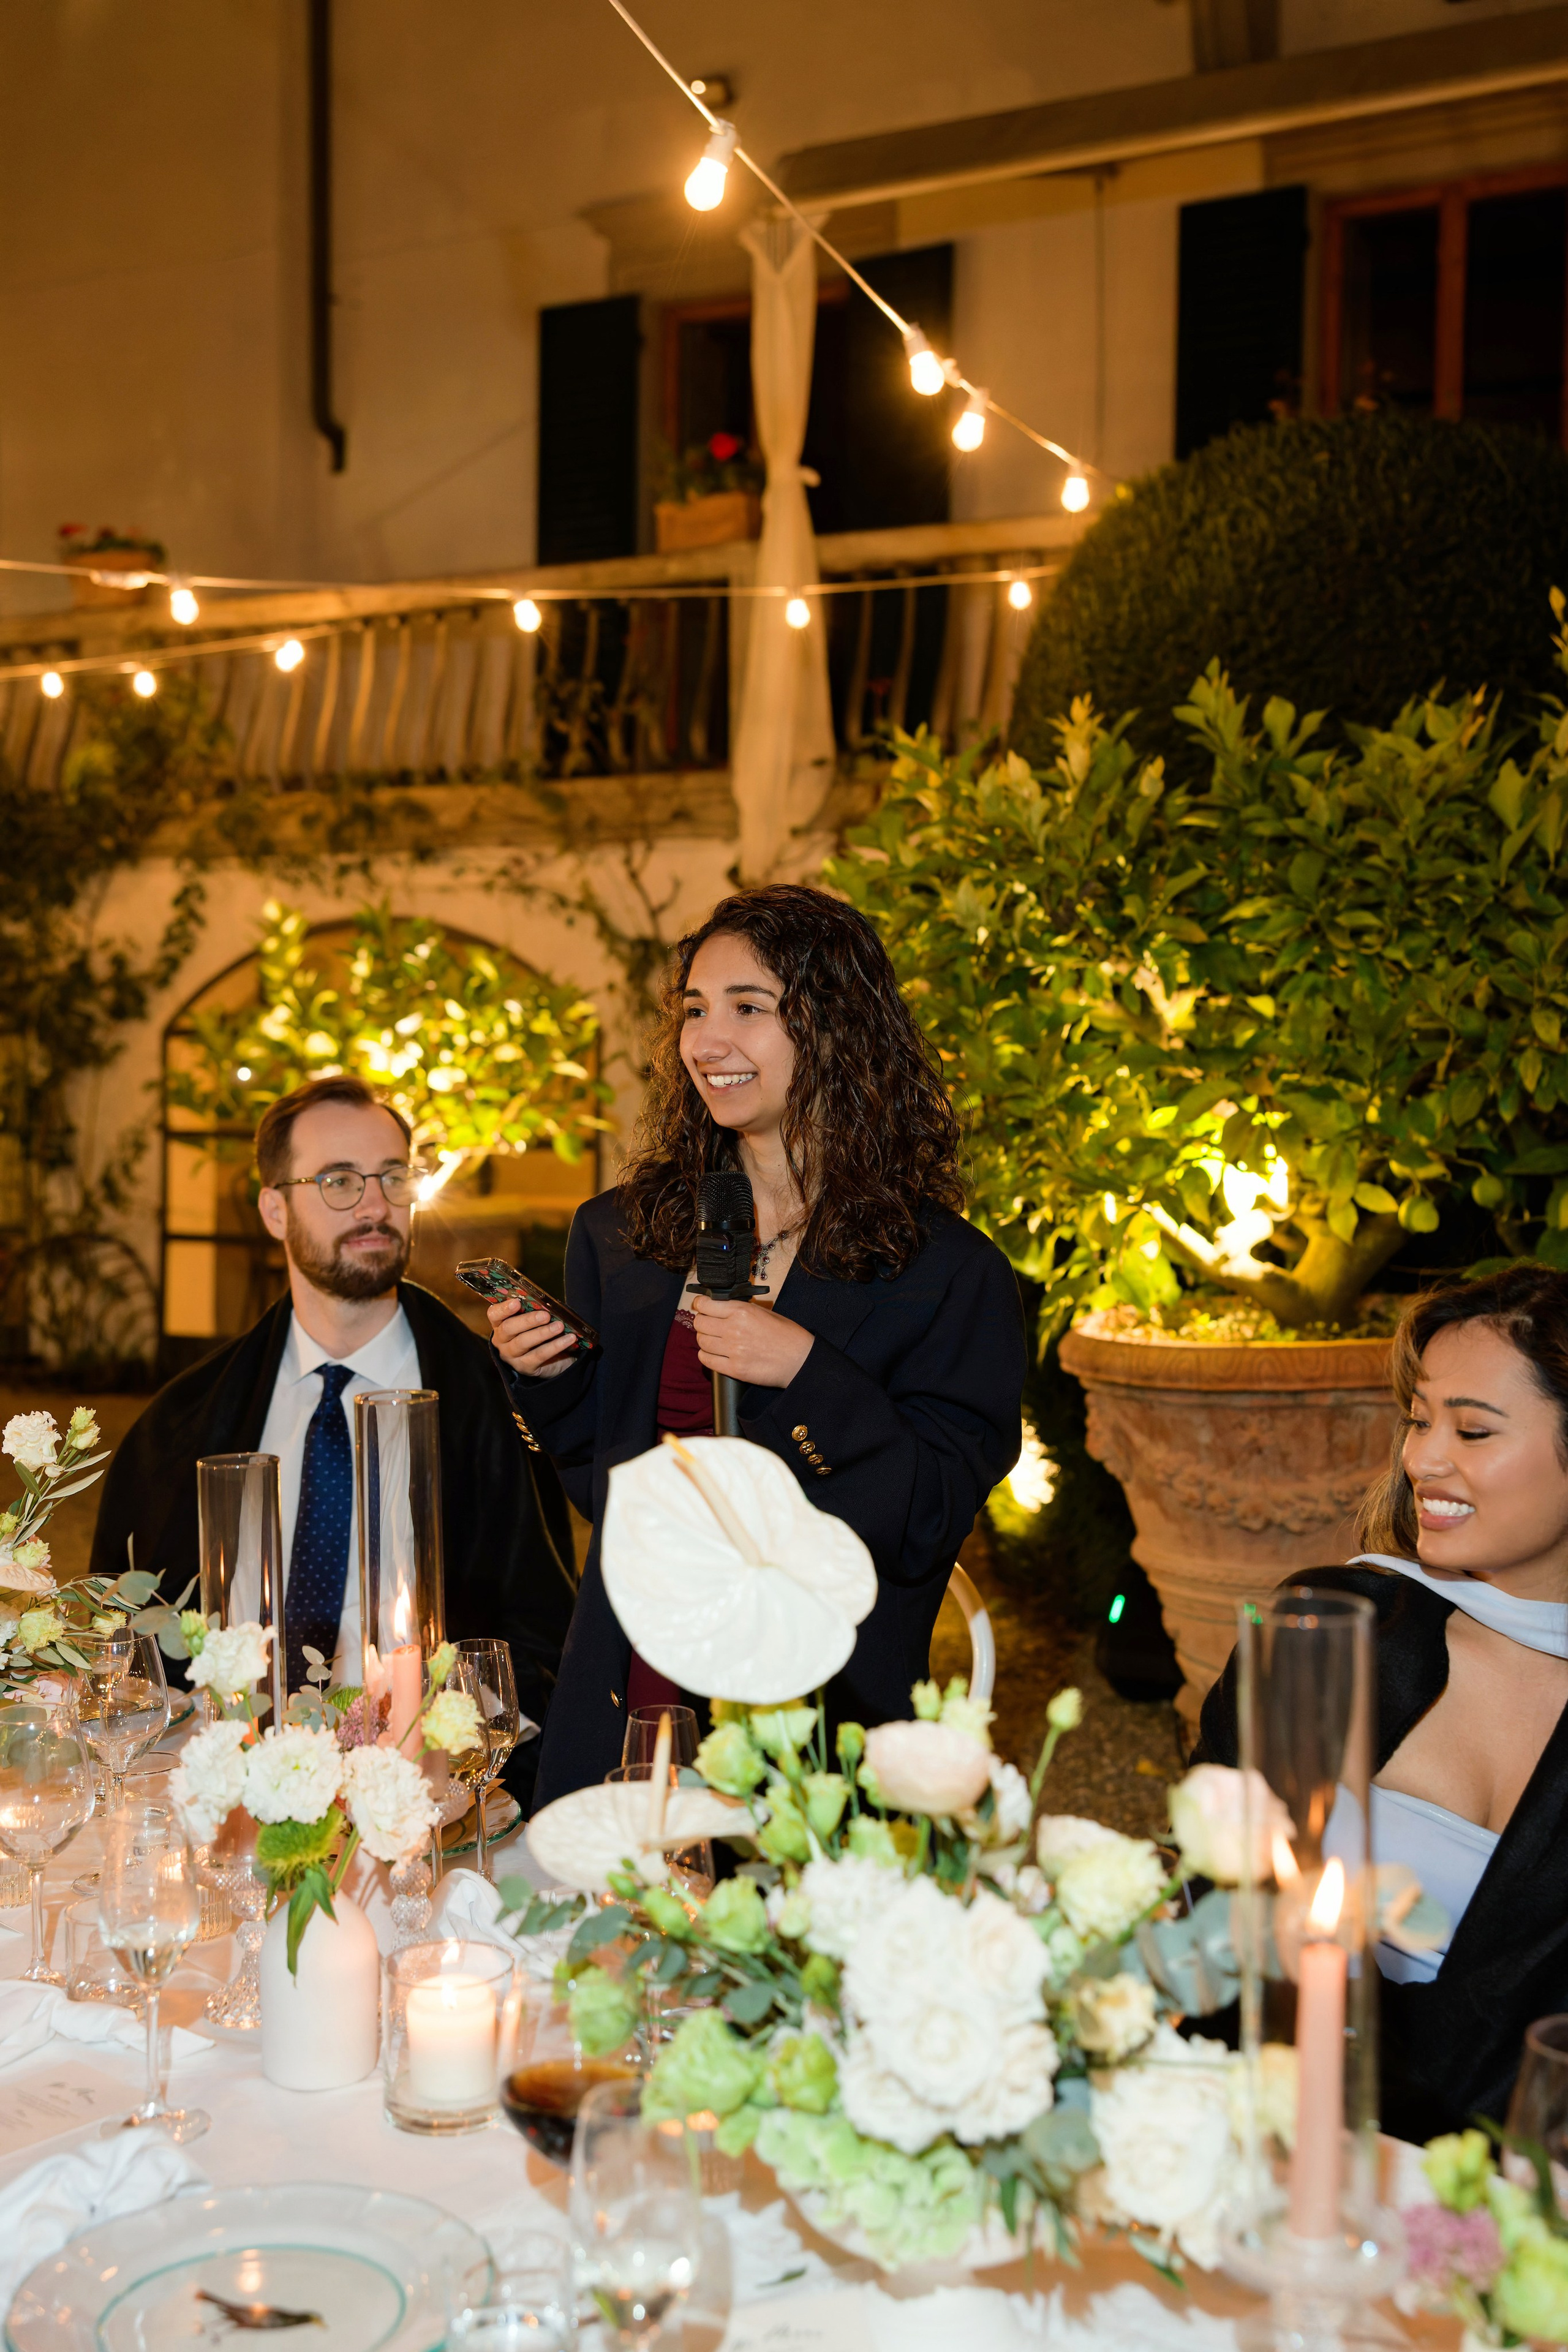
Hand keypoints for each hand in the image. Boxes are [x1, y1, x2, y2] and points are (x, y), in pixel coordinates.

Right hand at [488, 1297, 578, 1379]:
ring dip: (543, 1333)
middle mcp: (501, 1341)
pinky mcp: (525, 1367)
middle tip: (545, 1315)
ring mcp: (511, 1356)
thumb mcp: (536, 1321)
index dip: (503, 1308)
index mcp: (501, 1324)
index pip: (494, 1314)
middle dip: (528, 1320)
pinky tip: (568, 1339)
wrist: (554, 1359)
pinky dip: (555, 1346)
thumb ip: (535, 1311)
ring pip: (523, 1342)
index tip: (516, 1302)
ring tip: (560, 1326)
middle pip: (508, 1328)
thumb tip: (546, 1303)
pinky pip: (539, 1355)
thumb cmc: (541, 1333)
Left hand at [691, 1297, 814, 1388]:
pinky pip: (707, 1360)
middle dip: (701, 1322)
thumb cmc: (786, 1334)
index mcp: (741, 1311)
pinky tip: (713, 1354)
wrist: (800, 1359)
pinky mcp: (734, 1369)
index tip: (701, 1306)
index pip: (706, 1305)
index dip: (700, 1304)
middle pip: (700, 1323)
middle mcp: (733, 1329)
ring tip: (713, 1340)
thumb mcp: (764, 1312)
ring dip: (704, 1340)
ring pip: (701, 1341)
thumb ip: (740, 1310)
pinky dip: (706, 1356)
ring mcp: (732, 1350)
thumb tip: (719, 1308)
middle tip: (708, 1324)